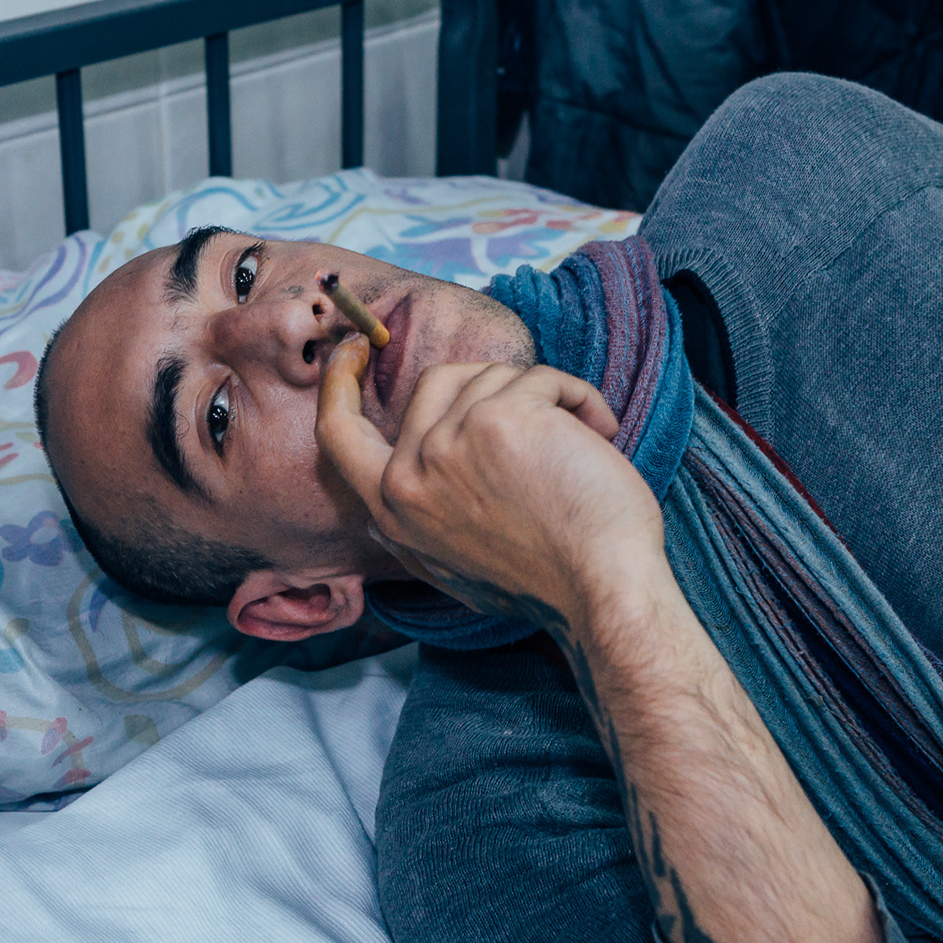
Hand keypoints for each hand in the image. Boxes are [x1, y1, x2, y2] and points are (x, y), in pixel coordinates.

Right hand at [315, 334, 664, 631]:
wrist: (604, 593)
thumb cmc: (549, 582)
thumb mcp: (450, 566)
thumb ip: (418, 522)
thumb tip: (393, 500)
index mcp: (393, 511)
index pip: (339, 433)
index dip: (339, 382)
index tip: (354, 349)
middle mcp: (409, 476)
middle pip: (438, 382)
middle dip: (494, 388)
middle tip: (542, 425)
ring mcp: (449, 444)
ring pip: (495, 375)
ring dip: (546, 399)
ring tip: (579, 447)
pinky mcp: (499, 419)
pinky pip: (542, 377)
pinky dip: (580, 398)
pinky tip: (600, 434)